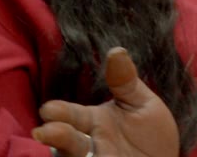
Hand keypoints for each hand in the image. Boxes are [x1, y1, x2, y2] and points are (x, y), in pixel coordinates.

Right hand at [33, 47, 179, 156]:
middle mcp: (88, 143)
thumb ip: (127, 83)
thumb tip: (116, 50)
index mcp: (94, 120)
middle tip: (44, 131)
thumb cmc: (152, 135)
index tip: (48, 110)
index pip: (72, 114)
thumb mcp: (143, 105)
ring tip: (52, 140)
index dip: (61, 112)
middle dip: (56, 135)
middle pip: (66, 139)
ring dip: (64, 152)